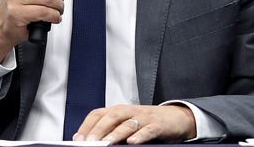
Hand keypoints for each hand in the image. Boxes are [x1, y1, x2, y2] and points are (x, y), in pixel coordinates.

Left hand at [72, 104, 196, 143]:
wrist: (176, 118)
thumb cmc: (147, 122)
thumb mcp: (127, 124)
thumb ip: (111, 130)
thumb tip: (91, 142)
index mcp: (118, 110)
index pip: (98, 114)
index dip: (87, 125)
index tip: (78, 139)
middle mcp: (129, 111)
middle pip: (110, 117)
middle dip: (98, 130)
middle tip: (90, 142)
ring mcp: (144, 117)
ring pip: (127, 124)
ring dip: (116, 134)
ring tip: (107, 143)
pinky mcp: (157, 125)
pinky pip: (147, 130)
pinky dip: (140, 136)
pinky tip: (132, 142)